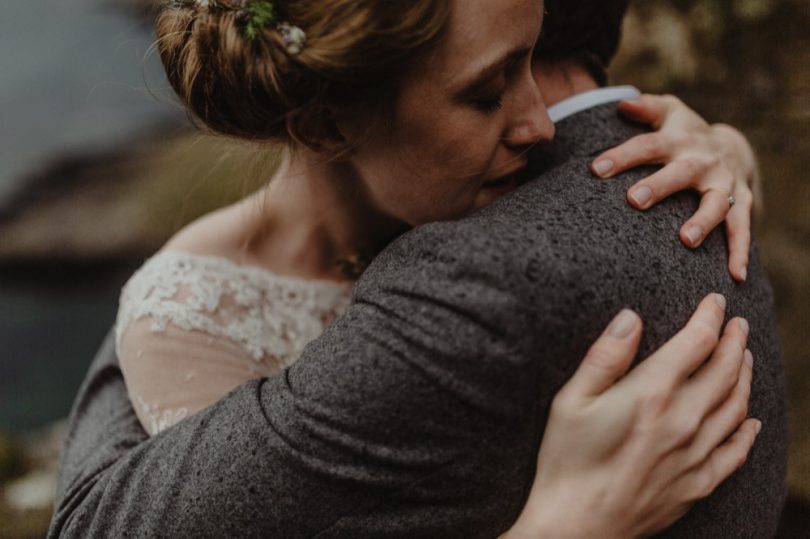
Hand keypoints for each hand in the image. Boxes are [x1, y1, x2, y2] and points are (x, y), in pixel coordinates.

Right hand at [503, 294, 758, 538]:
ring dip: (745, 377)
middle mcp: (683, 422)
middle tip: (738, 324)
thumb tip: (630, 317)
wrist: (576, 527)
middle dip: (735, 342)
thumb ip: (605, 357)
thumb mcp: (571, 401)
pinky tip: (751, 421)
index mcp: (651, 395)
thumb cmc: (565, 462)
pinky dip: (748, 432)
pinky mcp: (697, 485)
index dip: (709, 317)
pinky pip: (735, 453)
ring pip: (736, 407)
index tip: (715, 301)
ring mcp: (695, 456)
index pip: (696, 343)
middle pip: (725, 371)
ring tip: (746, 359)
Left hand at [590, 94, 759, 282]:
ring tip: (686, 240)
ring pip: (715, 203)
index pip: (646, 146)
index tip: (596, 169)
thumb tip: (620, 103)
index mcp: (679, 141)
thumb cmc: (686, 134)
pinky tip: (736, 274)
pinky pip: (742, 229)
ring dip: (703, 222)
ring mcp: (724, 184)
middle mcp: (702, 161)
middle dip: (659, 185)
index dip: (622, 156)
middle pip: (680, 172)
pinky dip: (740, 252)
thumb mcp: (671, 114)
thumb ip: (646, 108)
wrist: (737, 149)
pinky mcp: (741, 203)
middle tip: (634, 200)